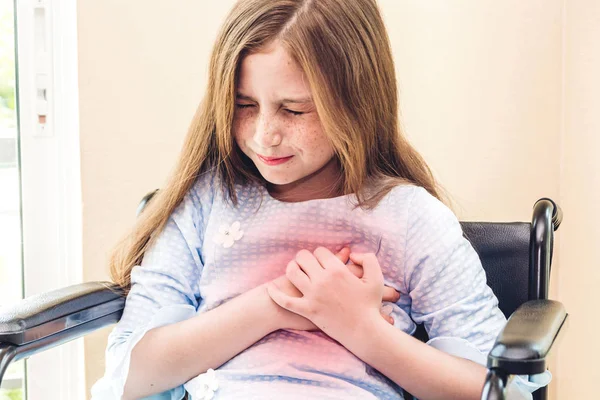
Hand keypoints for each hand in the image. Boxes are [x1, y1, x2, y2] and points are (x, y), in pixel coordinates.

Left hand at [267, 248, 386, 341]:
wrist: (364, 330)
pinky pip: (285, 301)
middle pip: (303, 258)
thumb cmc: (370, 305)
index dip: (320, 253)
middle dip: (304, 257)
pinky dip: (275, 294)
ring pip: (292, 273)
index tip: (322, 260)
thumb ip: (367, 259)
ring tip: (295, 270)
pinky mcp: (307, 310)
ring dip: (291, 268)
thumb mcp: (376, 278)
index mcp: (337, 270)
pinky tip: (271, 288)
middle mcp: (322, 280)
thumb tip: (351, 254)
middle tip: (306, 262)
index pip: (319, 251)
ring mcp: (313, 296)